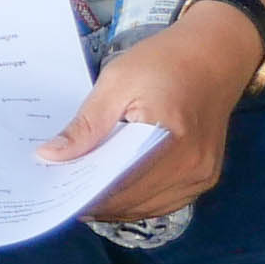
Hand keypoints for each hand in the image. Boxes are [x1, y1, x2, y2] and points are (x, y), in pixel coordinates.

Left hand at [40, 20, 255, 226]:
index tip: (54, 192)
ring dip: (115, 206)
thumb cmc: (164, 62)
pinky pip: (165, 202)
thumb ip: (86, 125)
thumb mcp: (116, 82)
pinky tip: (114, 193)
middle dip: (95, 202)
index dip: (84, 194)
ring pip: (148, 209)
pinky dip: (137, 201)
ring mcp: (203, 176)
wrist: (214, 55)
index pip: (119, 183)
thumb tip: (49, 156)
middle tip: (63, 193)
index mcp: (172, 139)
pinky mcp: (206, 177)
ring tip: (82, 195)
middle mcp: (193, 166)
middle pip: (133, 201)